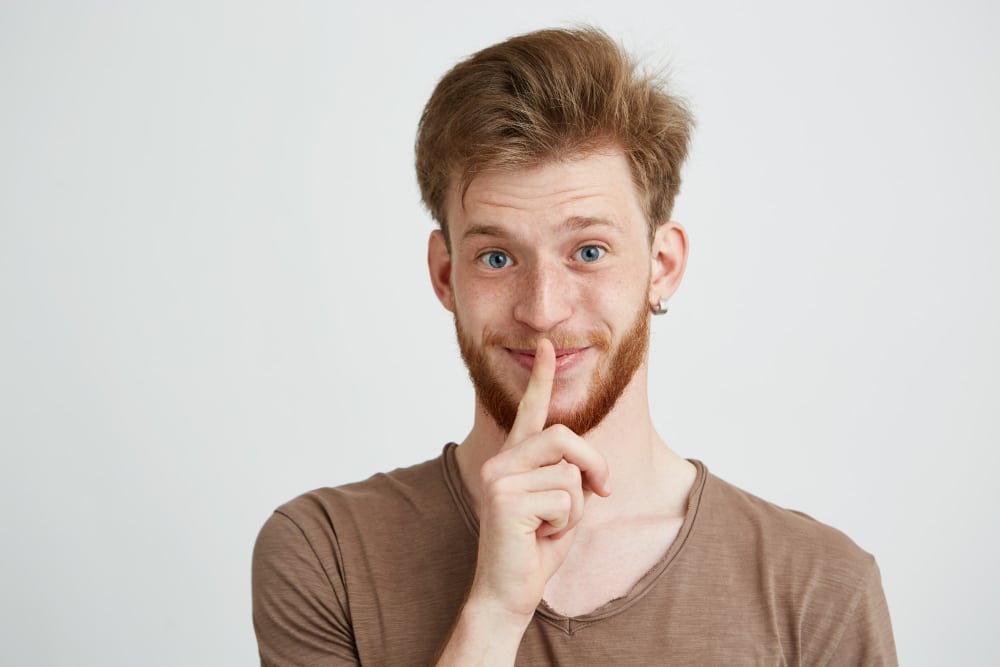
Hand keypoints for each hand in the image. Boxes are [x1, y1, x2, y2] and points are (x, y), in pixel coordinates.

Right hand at [469, 338, 611, 621]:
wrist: (509, 592)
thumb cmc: (537, 549)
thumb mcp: (565, 506)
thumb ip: (573, 476)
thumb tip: (591, 468)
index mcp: (516, 458)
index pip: (531, 411)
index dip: (541, 378)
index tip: (547, 346)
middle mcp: (503, 461)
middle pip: (565, 438)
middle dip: (594, 465)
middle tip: (603, 491)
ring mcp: (499, 477)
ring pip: (570, 475)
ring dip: (576, 509)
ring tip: (547, 527)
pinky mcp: (504, 498)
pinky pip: (564, 501)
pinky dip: (565, 525)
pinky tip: (538, 537)